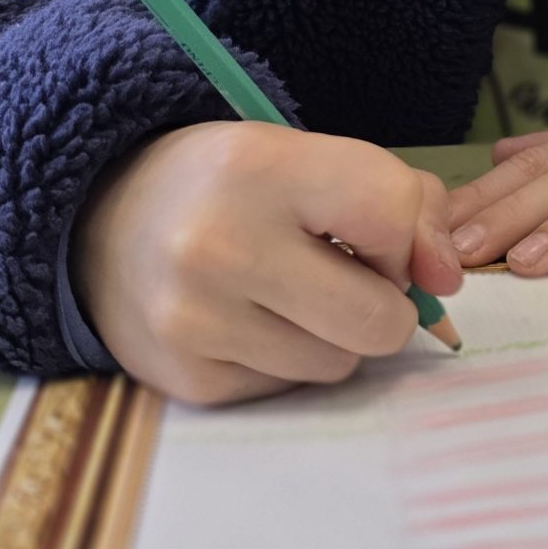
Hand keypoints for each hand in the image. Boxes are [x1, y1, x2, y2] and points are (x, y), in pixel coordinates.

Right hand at [72, 122, 462, 405]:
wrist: (102, 224)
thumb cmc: (227, 187)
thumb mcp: (304, 157)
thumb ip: (399, 200)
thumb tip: (445, 282)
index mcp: (257, 167)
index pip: (389, 213)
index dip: (406, 233)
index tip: (377, 234)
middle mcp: (218, 246)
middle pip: (378, 320)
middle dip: (380, 303)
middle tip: (343, 276)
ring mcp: (196, 323)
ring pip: (339, 365)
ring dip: (331, 336)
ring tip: (283, 294)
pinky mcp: (187, 381)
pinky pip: (291, 391)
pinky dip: (285, 361)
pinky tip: (246, 322)